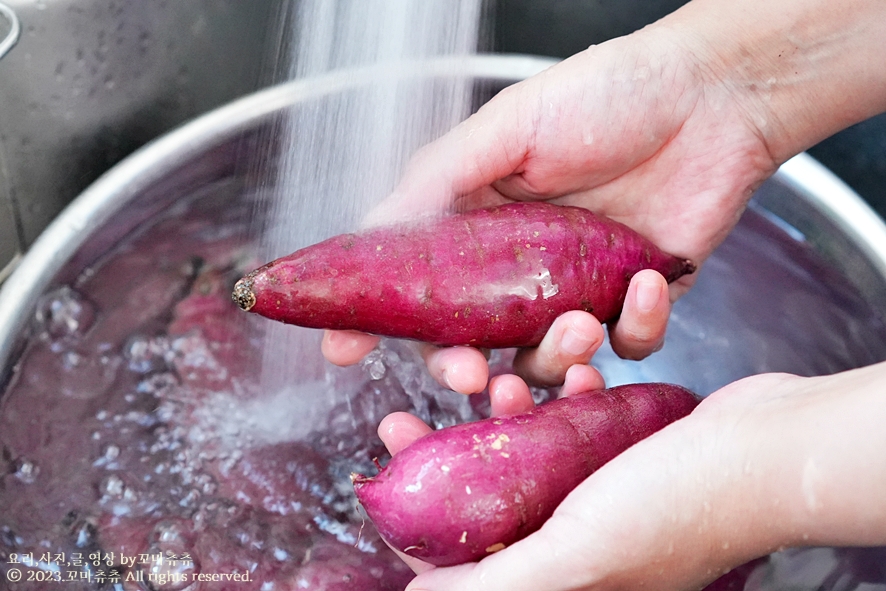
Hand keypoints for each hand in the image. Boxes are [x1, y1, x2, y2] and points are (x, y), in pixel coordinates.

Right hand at [323, 23, 777, 391]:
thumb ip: (440, 179)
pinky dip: (635, 327)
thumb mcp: (509, 126)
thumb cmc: (608, 94)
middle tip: (475, 374)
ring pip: (545, 357)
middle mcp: (518, 264)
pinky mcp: (635, 299)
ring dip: (555, 357)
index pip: (417, 285)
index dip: (381, 322)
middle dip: (467, 369)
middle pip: (472, 341)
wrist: (711, 95)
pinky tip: (645, 285)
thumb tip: (373, 228)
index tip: (344, 352)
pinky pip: (626, 343)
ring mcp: (575, 287)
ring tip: (577, 324)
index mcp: (477, 222)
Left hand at [377, 361, 885, 590]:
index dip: (419, 512)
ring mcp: (603, 492)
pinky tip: (571, 373)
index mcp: (564, 575)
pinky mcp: (626, 450)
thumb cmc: (683, 504)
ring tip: (502, 383)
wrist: (770, 447)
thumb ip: (500, 577)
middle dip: (447, 450)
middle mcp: (578, 540)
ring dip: (511, 413)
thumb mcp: (578, 552)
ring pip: (530, 451)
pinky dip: (567, 397)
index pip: (466, 554)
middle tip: (406, 415)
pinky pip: (576, 422)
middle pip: (486, 496)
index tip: (390, 458)